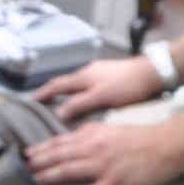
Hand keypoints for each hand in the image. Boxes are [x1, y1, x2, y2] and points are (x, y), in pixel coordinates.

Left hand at [27, 115, 182, 184]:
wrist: (166, 145)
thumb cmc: (141, 137)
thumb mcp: (111, 127)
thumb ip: (91, 132)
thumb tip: (74, 136)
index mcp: (92, 135)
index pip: (60, 142)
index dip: (41, 148)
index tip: (26, 154)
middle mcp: (93, 148)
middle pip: (59, 155)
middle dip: (37, 162)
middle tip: (20, 169)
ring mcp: (102, 166)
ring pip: (69, 171)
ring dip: (49, 177)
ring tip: (33, 182)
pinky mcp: (114, 182)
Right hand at [33, 54, 162, 121]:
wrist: (152, 73)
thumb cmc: (128, 84)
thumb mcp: (102, 97)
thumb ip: (80, 104)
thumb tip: (59, 113)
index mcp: (83, 76)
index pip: (57, 84)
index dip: (43, 93)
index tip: (31, 100)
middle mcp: (88, 71)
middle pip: (65, 82)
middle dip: (52, 91)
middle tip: (42, 100)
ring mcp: (100, 72)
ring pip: (77, 82)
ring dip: (66, 91)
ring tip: (61, 101)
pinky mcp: (110, 75)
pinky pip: (87, 83)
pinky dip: (80, 91)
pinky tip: (85, 97)